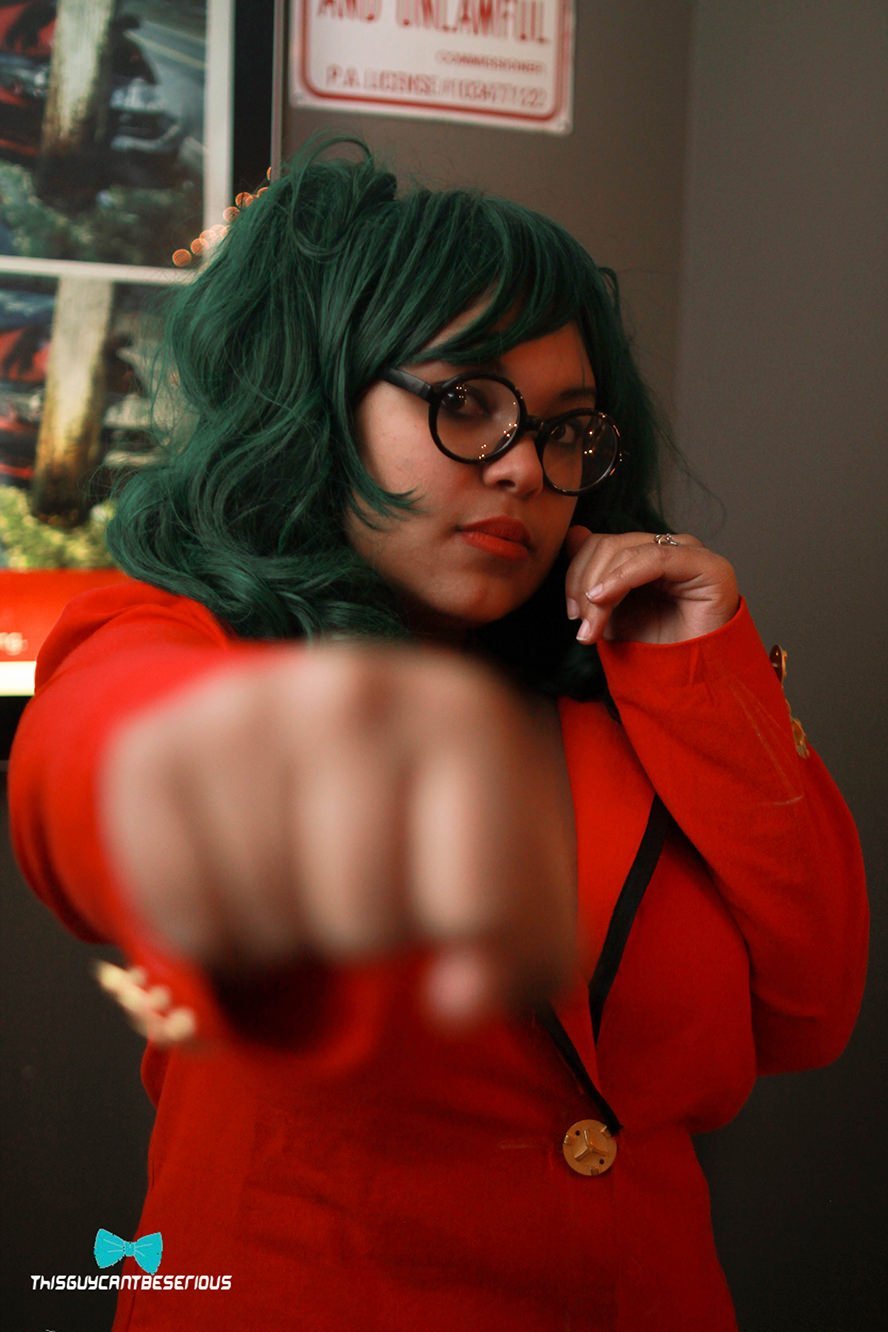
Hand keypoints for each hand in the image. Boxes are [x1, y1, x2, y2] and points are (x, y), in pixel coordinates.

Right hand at [100, 645, 576, 1028]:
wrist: (333, 749)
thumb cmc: (442, 832)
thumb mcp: (517, 889)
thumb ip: (518, 960)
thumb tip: (456, 998)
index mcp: (467, 713)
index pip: (470, 906)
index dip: (462, 942)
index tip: (452, 899)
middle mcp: (353, 687)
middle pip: (356, 913)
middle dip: (366, 936)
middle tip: (363, 892)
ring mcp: (245, 705)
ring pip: (263, 910)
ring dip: (284, 936)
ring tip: (305, 886)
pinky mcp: (156, 744)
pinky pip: (173, 901)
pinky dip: (204, 931)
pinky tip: (239, 885)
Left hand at [564, 526, 739, 644]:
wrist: (685, 682)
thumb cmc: (653, 648)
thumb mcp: (610, 609)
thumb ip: (593, 573)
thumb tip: (573, 534)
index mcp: (648, 554)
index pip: (603, 544)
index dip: (577, 573)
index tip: (571, 613)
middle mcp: (671, 549)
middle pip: (611, 546)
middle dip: (585, 586)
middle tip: (580, 623)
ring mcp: (691, 553)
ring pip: (627, 552)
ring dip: (601, 591)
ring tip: (592, 626)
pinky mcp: (708, 565)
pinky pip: (656, 560)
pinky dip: (622, 578)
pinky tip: (603, 599)